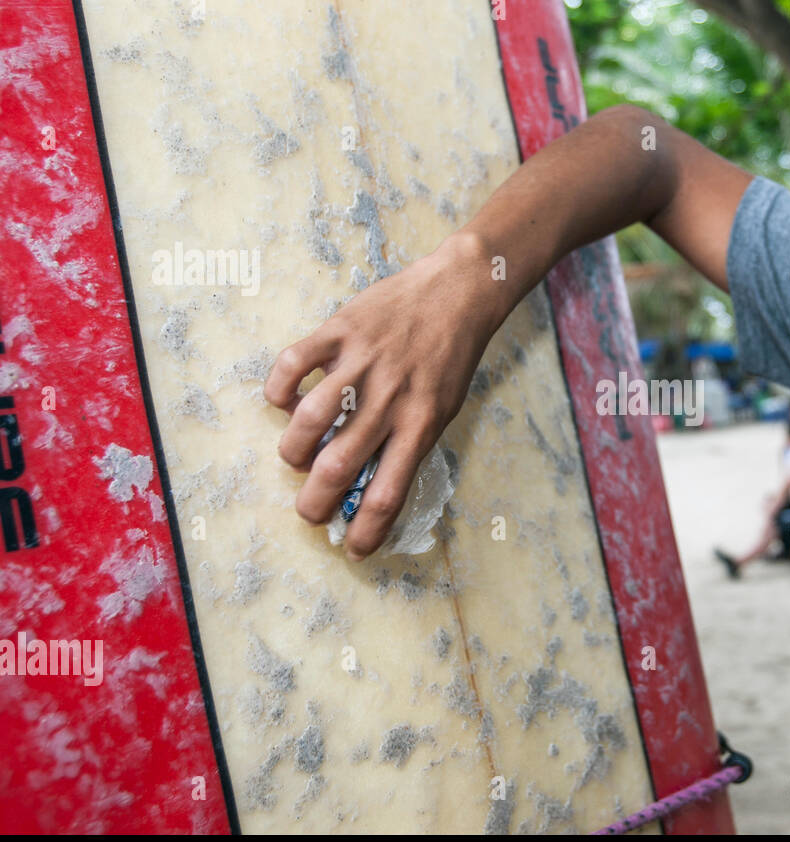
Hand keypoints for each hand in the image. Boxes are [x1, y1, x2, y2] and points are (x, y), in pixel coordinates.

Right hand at [263, 232, 501, 559]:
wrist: (458, 293)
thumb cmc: (450, 357)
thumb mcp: (442, 408)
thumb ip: (407, 443)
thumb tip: (367, 483)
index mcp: (420, 425)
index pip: (388, 494)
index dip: (365, 532)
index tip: (351, 548)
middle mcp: (390, 400)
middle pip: (338, 468)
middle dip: (312, 503)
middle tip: (308, 510)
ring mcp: (362, 363)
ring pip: (307, 422)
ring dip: (294, 450)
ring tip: (298, 456)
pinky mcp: (340, 330)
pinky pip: (292, 365)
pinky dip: (278, 391)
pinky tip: (285, 401)